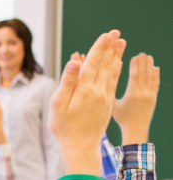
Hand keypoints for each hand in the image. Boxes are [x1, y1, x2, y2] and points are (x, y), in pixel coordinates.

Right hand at [51, 30, 124, 175]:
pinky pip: (114, 82)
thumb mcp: (58, 104)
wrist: (81, 146)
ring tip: (121, 43)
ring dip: (117, 56)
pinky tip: (119, 64)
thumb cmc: (64, 127)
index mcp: (85, 89)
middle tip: (116, 33)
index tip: (106, 35)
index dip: (99, 47)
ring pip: (112, 72)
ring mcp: (105, 97)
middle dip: (110, 47)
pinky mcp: (108, 103)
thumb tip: (75, 61)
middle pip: (105, 64)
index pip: (94, 63)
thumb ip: (67, 81)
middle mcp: (98, 90)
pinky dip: (117, 70)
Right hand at [113, 53, 159, 144]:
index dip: (135, 65)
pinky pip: (155, 83)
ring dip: (150, 66)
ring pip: (151, 77)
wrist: (135, 130)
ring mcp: (150, 95)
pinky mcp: (153, 98)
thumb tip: (101, 82)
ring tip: (148, 56)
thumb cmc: (121, 119)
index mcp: (132, 94)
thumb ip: (109, 94)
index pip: (134, 75)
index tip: (134, 55)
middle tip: (142, 53)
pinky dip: (156, 75)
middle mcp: (142, 93)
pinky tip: (155, 68)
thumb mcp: (112, 106)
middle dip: (143, 62)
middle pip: (143, 74)